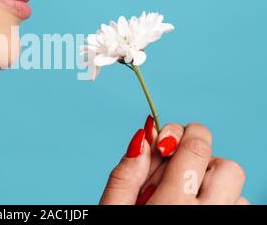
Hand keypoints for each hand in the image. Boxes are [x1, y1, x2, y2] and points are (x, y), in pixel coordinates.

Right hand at [99, 117, 247, 204]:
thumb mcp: (112, 209)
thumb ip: (125, 175)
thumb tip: (142, 135)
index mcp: (172, 205)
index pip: (195, 150)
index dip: (182, 134)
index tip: (165, 139)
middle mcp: (205, 215)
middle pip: (226, 167)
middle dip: (201, 158)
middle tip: (176, 167)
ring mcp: (222, 221)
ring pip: (234, 187)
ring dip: (209, 182)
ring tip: (183, 193)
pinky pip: (237, 204)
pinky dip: (219, 200)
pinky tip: (193, 207)